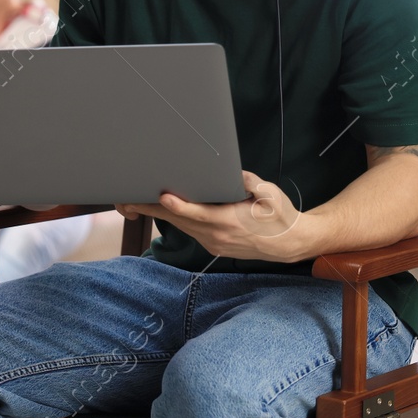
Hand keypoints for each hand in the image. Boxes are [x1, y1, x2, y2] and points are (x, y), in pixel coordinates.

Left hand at [115, 171, 307, 261]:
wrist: (290, 244)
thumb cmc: (280, 216)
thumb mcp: (270, 194)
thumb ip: (250, 182)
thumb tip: (232, 173)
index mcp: (230, 222)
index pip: (198, 214)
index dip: (178, 206)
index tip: (163, 197)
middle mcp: (216, 236)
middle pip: (179, 221)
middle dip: (152, 209)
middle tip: (127, 199)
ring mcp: (213, 242)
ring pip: (180, 226)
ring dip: (157, 214)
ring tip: (133, 202)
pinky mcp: (212, 244)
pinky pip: (188, 229)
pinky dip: (173, 218)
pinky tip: (160, 209)